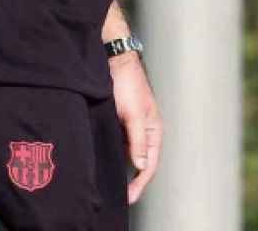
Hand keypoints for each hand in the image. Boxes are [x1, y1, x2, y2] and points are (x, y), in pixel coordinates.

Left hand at [110, 52, 162, 204]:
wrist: (113, 60)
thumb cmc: (127, 84)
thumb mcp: (133, 114)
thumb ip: (137, 141)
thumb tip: (140, 166)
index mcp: (154, 130)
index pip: (149, 164)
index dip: (140, 183)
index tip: (129, 197)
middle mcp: (145, 131)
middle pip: (140, 162)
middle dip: (132, 179)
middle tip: (120, 196)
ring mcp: (132, 127)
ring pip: (128, 153)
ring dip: (122, 167)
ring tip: (111, 183)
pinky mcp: (120, 121)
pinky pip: (119, 144)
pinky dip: (114, 154)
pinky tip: (104, 161)